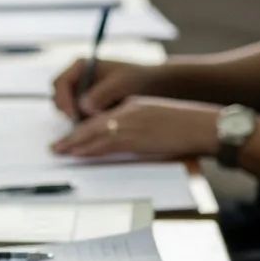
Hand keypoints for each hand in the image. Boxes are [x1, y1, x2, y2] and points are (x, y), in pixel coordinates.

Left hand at [51, 97, 219, 158]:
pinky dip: (88, 149)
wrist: (204, 126)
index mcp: (134, 106)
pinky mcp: (134, 137)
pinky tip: (76, 153)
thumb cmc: (187, 126)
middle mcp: (128, 113)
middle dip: (72, 137)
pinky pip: (104, 144)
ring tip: (58, 151)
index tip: (71, 137)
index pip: (101, 118)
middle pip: (92, 125)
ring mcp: (130, 125)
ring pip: (94, 135)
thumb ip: (139, 128)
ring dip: (73, 144)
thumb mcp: (158, 120)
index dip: (83, 129)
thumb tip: (127, 142)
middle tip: (55, 146)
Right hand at [52, 58, 159, 119]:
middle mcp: (76, 79)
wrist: (152, 87)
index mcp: (81, 66)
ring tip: (99, 120)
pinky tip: (100, 122)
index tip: (74, 115)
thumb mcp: (122, 83)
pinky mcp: (84, 106)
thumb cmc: (138, 79)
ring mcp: (79, 93)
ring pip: (66, 110)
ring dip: (78, 118)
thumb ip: (102, 93)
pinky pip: (76, 117)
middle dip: (69, 111)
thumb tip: (83, 107)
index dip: (64, 100)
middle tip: (85, 122)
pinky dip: (84, 122)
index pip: (60, 84)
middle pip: (59, 98)